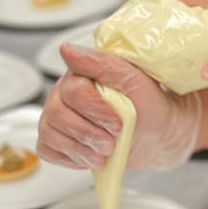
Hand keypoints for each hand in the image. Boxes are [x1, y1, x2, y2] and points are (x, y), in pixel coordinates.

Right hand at [36, 44, 200, 170]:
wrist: (159, 135)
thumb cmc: (150, 106)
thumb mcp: (136, 80)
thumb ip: (103, 64)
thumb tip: (68, 50)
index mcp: (83, 74)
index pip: (73, 90)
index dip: (95, 110)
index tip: (117, 123)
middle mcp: (66, 92)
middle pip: (58, 113)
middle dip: (88, 133)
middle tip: (111, 142)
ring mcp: (59, 116)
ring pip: (50, 133)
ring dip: (80, 149)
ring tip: (104, 152)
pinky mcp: (58, 139)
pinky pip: (47, 150)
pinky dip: (69, 158)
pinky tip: (90, 156)